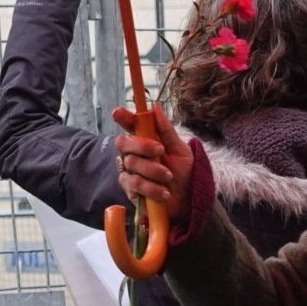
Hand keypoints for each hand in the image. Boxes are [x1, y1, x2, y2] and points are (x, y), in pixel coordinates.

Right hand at [111, 103, 192, 222]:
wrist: (188, 198)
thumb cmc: (183, 171)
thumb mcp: (180, 149)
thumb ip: (166, 130)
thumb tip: (155, 107)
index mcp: (145, 139)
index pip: (130, 125)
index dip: (122, 117)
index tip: (118, 112)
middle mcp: (134, 153)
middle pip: (123, 142)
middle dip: (142, 145)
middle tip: (161, 150)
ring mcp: (130, 171)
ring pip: (131, 163)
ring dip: (153, 170)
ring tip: (168, 177)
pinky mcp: (130, 189)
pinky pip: (134, 184)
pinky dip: (152, 188)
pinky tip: (164, 192)